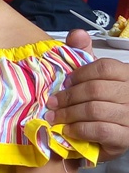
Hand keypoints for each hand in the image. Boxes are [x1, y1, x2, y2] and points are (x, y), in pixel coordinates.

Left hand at [46, 29, 128, 160]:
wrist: (110, 135)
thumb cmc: (99, 101)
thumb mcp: (92, 75)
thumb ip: (83, 53)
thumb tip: (77, 33)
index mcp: (127, 75)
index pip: (104, 67)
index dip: (80, 74)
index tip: (65, 82)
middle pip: (95, 89)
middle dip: (68, 97)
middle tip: (52, 103)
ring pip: (95, 110)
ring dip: (69, 114)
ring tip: (54, 117)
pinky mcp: (126, 138)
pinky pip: (101, 130)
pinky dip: (79, 129)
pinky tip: (68, 130)